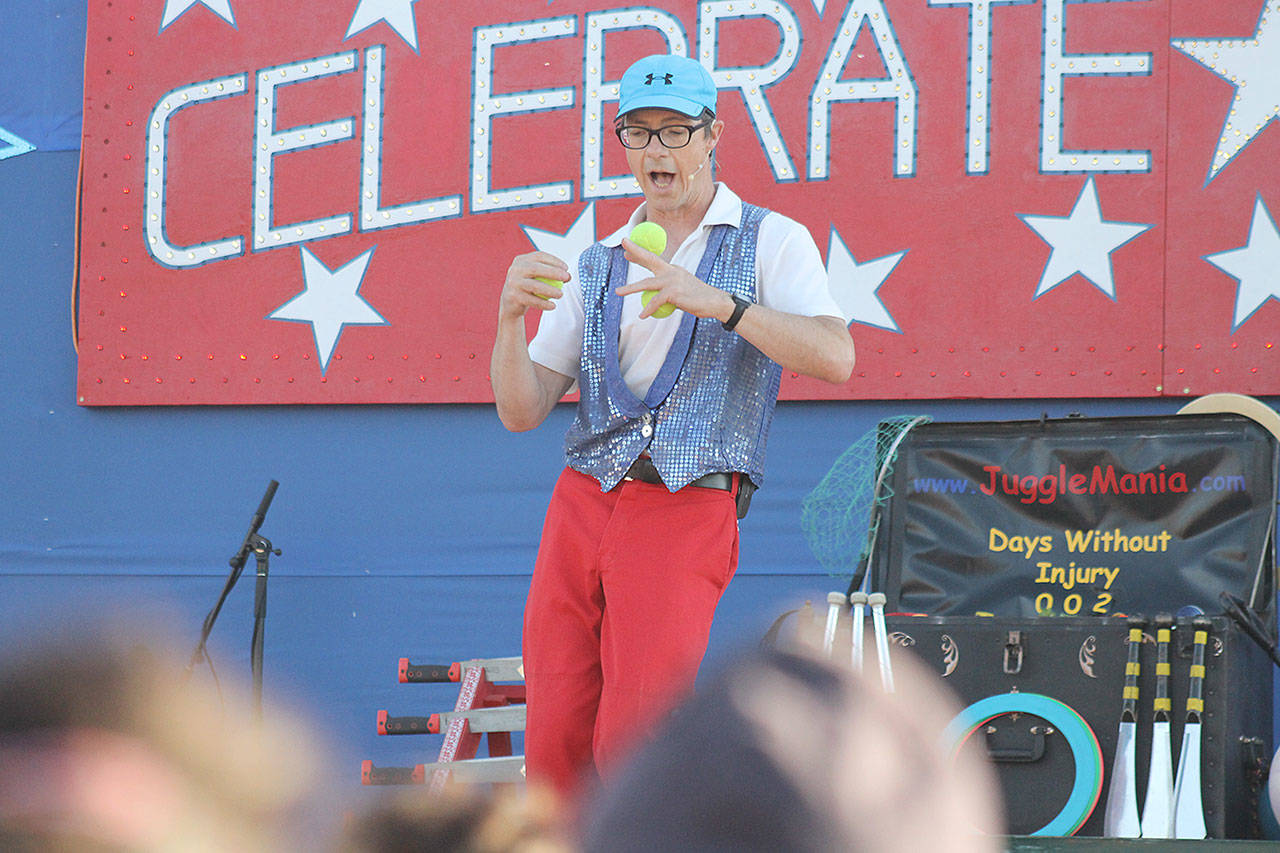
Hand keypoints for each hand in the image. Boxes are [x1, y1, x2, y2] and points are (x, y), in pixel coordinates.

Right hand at [498, 251, 569, 320]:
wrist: (511, 303)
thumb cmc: (529, 287)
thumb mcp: (538, 277)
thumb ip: (552, 275)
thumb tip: (569, 276)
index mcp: (521, 260)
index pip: (539, 256)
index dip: (554, 260)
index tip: (566, 268)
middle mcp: (515, 269)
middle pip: (536, 268)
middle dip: (553, 272)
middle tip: (566, 278)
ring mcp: (513, 283)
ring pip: (534, 286)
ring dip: (550, 290)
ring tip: (561, 294)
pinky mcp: (513, 296)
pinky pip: (532, 300)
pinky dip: (544, 304)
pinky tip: (553, 306)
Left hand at [615, 237, 733, 320]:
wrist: (714, 302)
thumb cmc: (698, 298)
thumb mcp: (682, 288)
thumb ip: (668, 287)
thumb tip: (656, 293)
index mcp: (673, 269)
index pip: (654, 260)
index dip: (640, 254)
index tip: (627, 251)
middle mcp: (672, 272)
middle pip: (650, 260)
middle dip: (636, 251)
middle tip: (623, 243)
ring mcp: (672, 281)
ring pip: (646, 283)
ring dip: (630, 288)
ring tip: (618, 291)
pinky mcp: (673, 293)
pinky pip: (655, 302)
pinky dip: (648, 310)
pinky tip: (643, 315)